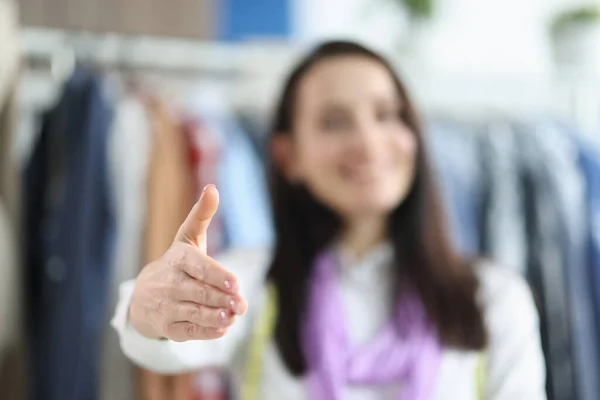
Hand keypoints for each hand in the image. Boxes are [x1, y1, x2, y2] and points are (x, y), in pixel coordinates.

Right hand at [129, 184, 247, 340]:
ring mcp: (168, 306)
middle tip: (242, 304)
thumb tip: (213, 188)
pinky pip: (189, 330)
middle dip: (222, 298)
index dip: (216, 275)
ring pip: (195, 312)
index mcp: (178, 259)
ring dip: (216, 316)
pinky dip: (206, 331)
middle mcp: (170, 283)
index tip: (235, 283)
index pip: (198, 267)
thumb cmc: (177, 262)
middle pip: (200, 292)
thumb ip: (201, 215)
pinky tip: (223, 329)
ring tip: (233, 316)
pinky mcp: (169, 326)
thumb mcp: (186, 238)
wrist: (144, 296)